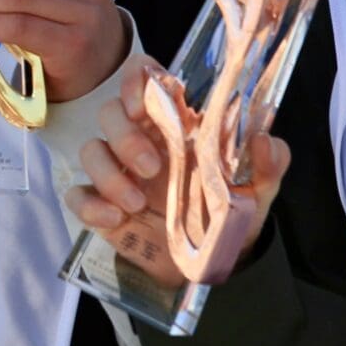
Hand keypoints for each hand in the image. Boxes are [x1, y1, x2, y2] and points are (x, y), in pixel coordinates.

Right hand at [61, 57, 292, 283]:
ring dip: (108, 173)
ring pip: (91, 149)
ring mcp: (119, 172)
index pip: (145, 80)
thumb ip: (268, 164)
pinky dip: (89, 203)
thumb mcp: (257, 190)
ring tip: (136, 203)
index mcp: (176, 124)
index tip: (141, 105)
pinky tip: (115, 219)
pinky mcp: (103, 204)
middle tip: (153, 167)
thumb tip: (266, 141)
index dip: (135, 81)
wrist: (213, 265)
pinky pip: (77, 194)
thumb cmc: (231, 213)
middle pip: (111, 111)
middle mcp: (142, 140)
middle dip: (124, 135)